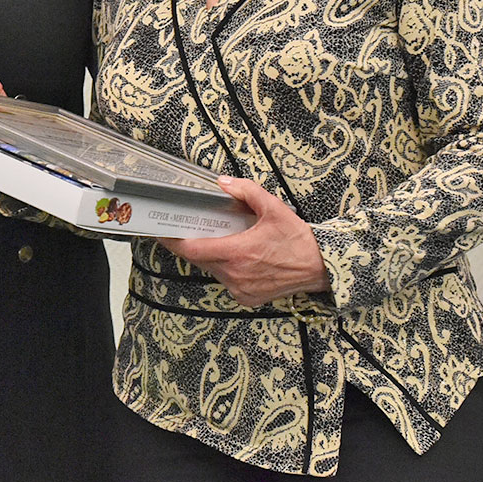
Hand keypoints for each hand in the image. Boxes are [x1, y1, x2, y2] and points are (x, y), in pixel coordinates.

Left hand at [163, 177, 331, 307]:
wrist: (320, 268)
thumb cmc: (298, 240)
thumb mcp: (274, 208)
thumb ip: (246, 192)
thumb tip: (223, 183)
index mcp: (237, 253)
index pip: (193, 249)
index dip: (174, 241)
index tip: (162, 232)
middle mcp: (235, 275)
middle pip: (200, 259)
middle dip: (193, 245)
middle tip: (189, 230)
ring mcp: (240, 289)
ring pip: (213, 270)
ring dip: (212, 256)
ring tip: (223, 241)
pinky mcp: (247, 298)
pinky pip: (226, 281)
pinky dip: (226, 269)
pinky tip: (239, 258)